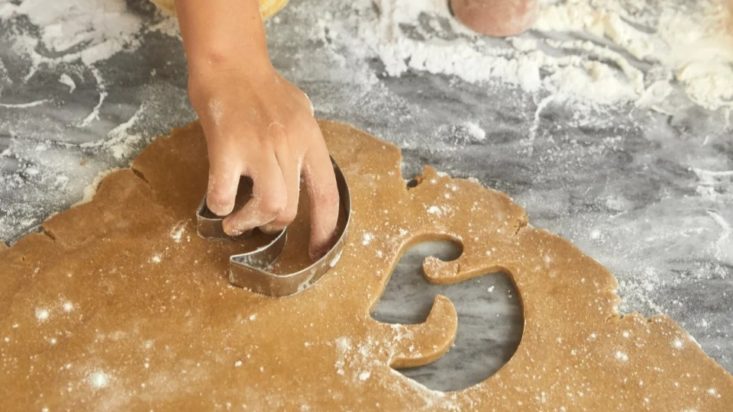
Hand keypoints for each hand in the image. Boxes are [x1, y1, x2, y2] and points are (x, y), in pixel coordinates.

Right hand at [189, 64, 339, 259]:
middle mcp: (290, 146)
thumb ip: (304, 141)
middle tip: (258, 223)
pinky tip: (218, 201)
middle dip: (273, 226)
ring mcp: (259, 147)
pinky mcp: (227, 147)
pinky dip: (220, 206)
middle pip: (290, 208)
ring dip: (248, 223)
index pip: (327, 195)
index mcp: (310, 141)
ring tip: (236, 222)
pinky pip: (225, 194)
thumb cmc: (262, 85)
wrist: (229, 63)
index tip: (319, 251)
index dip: (326, 230)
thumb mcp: (299, 110)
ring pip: (267, 207)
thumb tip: (305, 167)